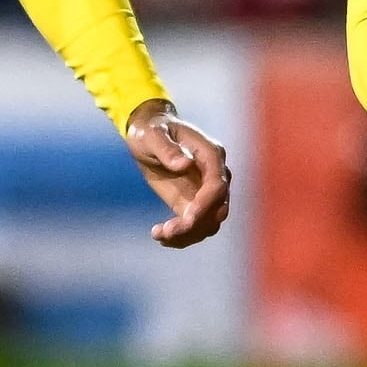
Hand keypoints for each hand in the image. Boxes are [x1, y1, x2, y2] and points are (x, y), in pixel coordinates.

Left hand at [126, 100, 232, 247]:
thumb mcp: (152, 134)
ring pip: (209, 223)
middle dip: (195, 224)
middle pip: (218, 208)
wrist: (149, 133)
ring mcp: (206, 191)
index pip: (218, 185)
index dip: (205, 204)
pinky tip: (160, 235)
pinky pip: (196, 226)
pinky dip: (182, 236)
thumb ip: (167, 148)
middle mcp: (214, 175)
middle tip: (167, 232)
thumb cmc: (151, 129)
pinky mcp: (194, 203)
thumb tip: (185, 164)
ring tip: (159, 234)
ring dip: (188, 235)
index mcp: (211, 154)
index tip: (186, 220)